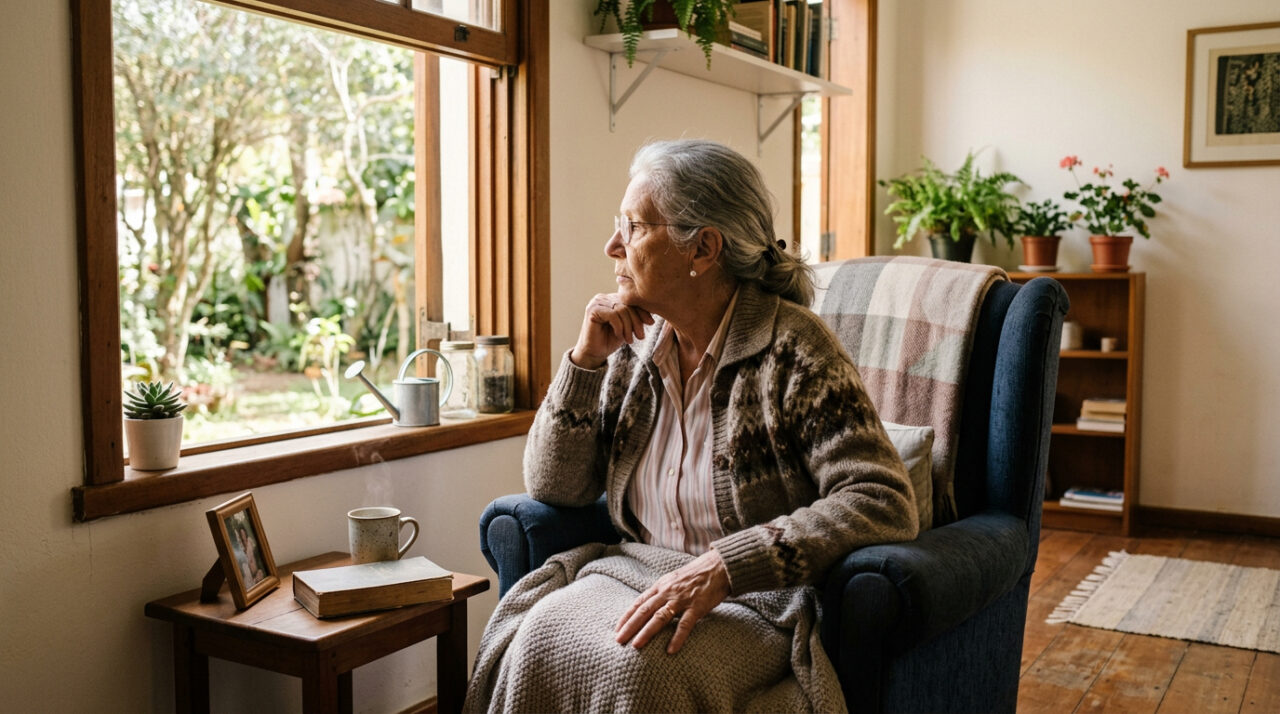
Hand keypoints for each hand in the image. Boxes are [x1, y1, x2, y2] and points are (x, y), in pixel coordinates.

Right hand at [570, 293, 653, 369]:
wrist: (594, 353)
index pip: (631, 300)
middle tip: (640, 336)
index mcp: (612, 298)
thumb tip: (652, 312)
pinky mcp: (592, 310)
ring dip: (628, 327)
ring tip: (629, 340)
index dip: (642, 311)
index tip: (650, 323)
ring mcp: (597, 302)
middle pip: (627, 304)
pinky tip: (619, 336)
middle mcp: (603, 297)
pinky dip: (619, 327)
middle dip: (636, 321)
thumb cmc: (610, 340)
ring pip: (621, 309)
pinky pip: (613, 315)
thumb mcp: (627, 327)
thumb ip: (636, 317)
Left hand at [615, 548, 730, 653]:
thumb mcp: (673, 580)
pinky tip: (670, 650)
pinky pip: (685, 624)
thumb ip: (661, 592)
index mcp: (661, 586)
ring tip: (636, 645)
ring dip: (647, 632)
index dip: (627, 616)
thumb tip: (648, 606)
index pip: (639, 602)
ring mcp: (682, 599)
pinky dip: (677, 637)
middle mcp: (668, 592)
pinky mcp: (697, 606)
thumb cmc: (696, 575)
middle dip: (630, 626)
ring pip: (660, 617)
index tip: (617, 629)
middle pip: (645, 610)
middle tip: (619, 640)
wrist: (718, 567)